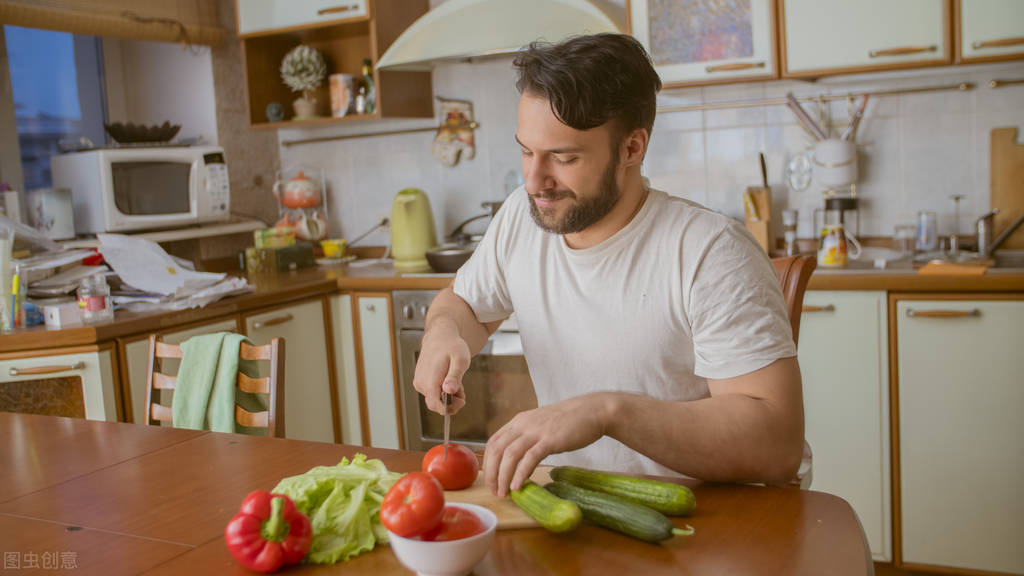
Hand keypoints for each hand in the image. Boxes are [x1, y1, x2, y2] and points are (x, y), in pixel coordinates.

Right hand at [412, 321, 470, 414]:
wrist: (440, 337)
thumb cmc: (452, 347)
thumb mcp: (460, 360)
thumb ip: (455, 376)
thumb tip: (449, 391)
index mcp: (430, 379)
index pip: (435, 405)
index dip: (449, 408)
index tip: (461, 400)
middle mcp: (421, 383)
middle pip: (436, 404)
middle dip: (451, 401)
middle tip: (462, 388)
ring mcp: (419, 383)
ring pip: (435, 399)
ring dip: (448, 394)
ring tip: (456, 379)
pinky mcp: (420, 382)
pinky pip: (432, 393)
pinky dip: (443, 390)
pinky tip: (448, 378)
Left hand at [483, 393, 610, 496]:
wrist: (592, 411)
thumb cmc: (569, 422)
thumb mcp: (541, 427)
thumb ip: (529, 443)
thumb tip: (520, 468)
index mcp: (519, 421)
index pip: (493, 442)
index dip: (488, 463)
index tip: (491, 479)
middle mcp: (523, 424)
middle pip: (497, 450)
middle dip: (492, 473)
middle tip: (494, 490)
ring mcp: (536, 431)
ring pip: (510, 455)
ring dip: (503, 476)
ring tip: (504, 492)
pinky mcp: (550, 440)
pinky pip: (529, 458)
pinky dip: (520, 473)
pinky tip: (517, 486)